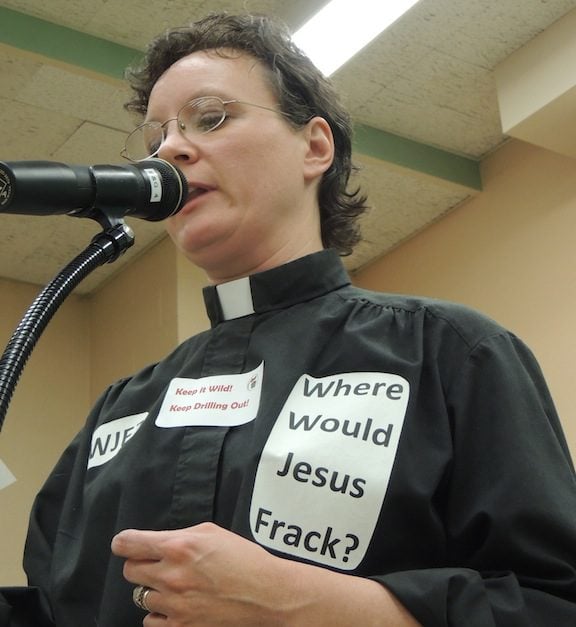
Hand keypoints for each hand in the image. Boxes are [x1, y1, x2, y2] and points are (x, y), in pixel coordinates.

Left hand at [111, 522, 419, 625]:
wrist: (265, 593)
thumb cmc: (243, 558)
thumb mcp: (211, 532)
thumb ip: (180, 535)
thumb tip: (159, 542)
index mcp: (178, 546)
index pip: (128, 544)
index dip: (125, 543)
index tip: (127, 544)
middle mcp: (171, 575)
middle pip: (130, 570)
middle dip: (142, 564)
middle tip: (159, 563)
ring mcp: (174, 604)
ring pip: (140, 596)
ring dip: (152, 588)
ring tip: (174, 584)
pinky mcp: (181, 626)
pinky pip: (151, 621)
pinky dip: (160, 613)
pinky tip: (177, 604)